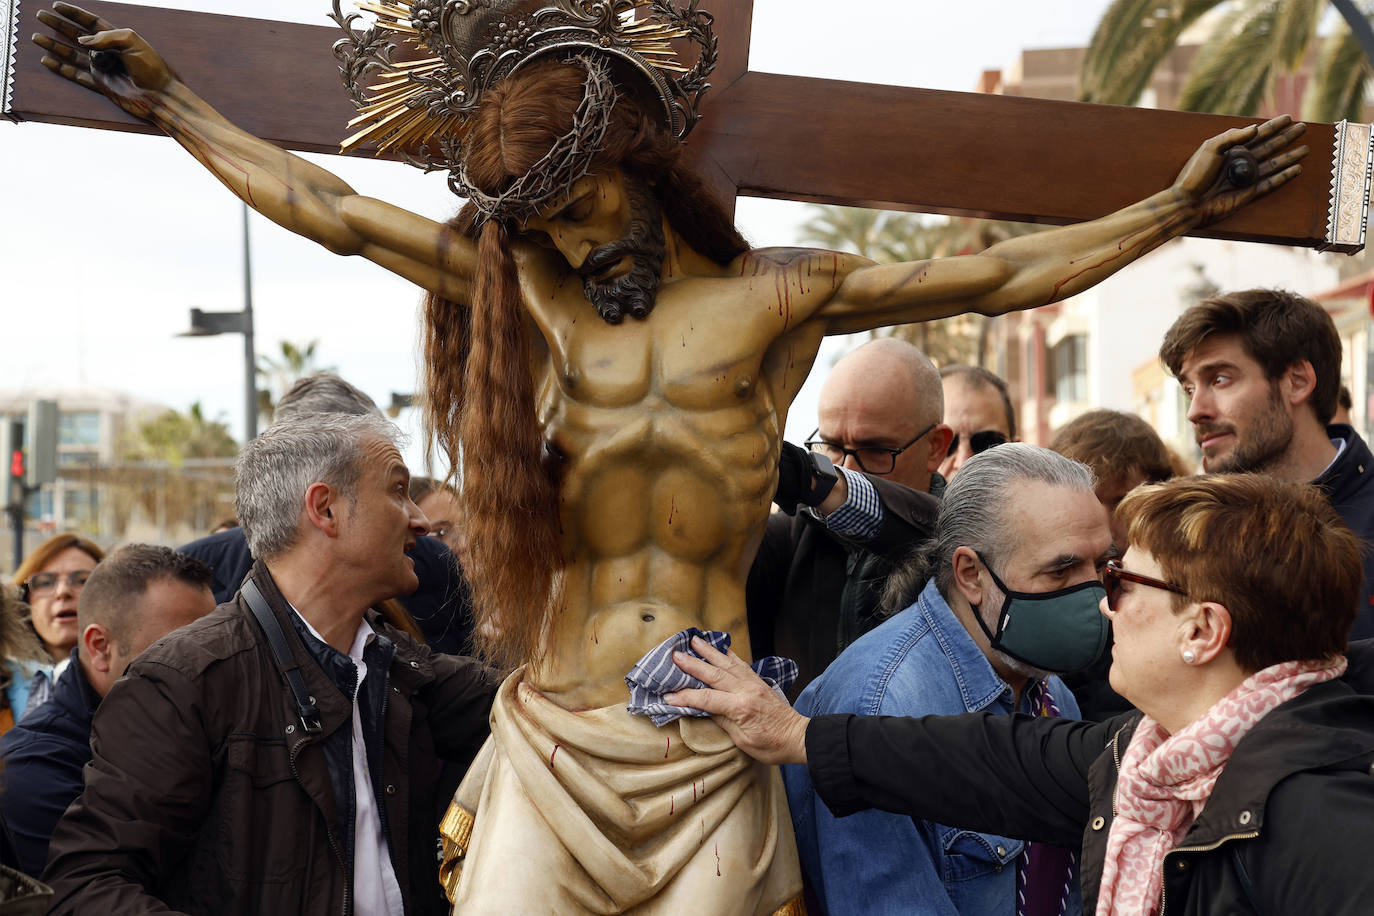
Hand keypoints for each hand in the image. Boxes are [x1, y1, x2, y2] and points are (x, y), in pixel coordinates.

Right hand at [32, 3, 177, 119]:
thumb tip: (82, 40)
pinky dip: (61, 68)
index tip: (57, 5)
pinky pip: (76, 74)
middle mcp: (107, 52)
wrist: (159, 96)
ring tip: (36, 37)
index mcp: (117, 39)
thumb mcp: (132, 42)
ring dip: (54, 46)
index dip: (74, 14)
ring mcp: (102, 68)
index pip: (91, 22)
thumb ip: (106, 37)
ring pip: (72, 54)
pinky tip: (47, 61)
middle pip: (77, 35)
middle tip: (40, 16)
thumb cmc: (151, 68)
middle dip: (58, 25)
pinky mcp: (100, 84)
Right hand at [665, 636, 809, 765]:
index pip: (706, 699)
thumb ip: (722, 720)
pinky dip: (728, 655)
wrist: (797, 737)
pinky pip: (740, 664)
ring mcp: (753, 683)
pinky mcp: (758, 681)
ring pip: (727, 663)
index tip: (668, 695)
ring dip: (709, 652)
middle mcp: (746, 690)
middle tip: (675, 655)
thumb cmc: (771, 745)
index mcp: (740, 708)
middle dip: (692, 664)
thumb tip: (702, 707)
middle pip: (714, 674)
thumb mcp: (742, 740)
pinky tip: (720, 648)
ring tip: (694, 640)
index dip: (685, 697)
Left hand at [1171, 115, 1307, 225]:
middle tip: (1303, 127)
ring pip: (1274, 164)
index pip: (1257, 134)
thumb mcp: (1210, 148)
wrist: (1188, 203)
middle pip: (1270, 146)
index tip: (1288, 117)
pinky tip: (1296, 169)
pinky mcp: (1249, 193)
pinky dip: (1284, 176)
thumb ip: (1232, 136)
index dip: (1273, 126)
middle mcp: (1241, 162)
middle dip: (1286, 137)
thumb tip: (1255, 128)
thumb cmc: (1195, 175)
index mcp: (1231, 150)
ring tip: (1306, 148)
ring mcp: (1246, 178)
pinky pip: (1271, 183)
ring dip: (1290, 156)